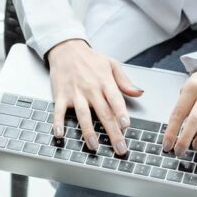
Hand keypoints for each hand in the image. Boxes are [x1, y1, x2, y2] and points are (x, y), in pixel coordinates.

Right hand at [46, 39, 142, 154]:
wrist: (66, 48)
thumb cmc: (90, 58)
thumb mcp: (111, 64)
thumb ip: (125, 81)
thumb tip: (139, 93)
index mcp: (104, 81)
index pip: (115, 99)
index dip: (121, 113)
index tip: (126, 126)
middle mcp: (90, 89)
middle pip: (103, 113)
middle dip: (112, 132)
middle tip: (119, 148)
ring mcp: (74, 93)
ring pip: (82, 114)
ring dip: (88, 131)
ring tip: (94, 146)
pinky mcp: (60, 96)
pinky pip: (58, 111)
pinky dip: (58, 123)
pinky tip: (60, 134)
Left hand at [162, 67, 196, 153]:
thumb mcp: (190, 85)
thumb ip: (183, 103)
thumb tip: (174, 129)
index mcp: (192, 87)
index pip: (178, 112)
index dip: (171, 131)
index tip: (167, 145)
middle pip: (194, 118)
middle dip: (185, 138)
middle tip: (180, 151)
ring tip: (196, 146)